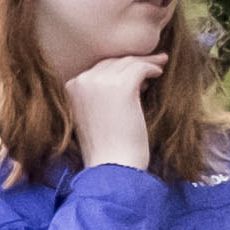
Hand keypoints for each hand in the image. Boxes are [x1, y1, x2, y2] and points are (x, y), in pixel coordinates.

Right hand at [59, 52, 163, 172]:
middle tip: (152, 62)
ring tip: (159, 66)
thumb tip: (124, 78)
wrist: (111, 168)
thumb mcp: (92, 117)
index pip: (97, 70)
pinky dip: (151, 67)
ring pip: (127, 62)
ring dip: (145, 63)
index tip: (133, 74)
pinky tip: (158, 73)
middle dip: (132, 62)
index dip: (116, 70)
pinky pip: (140, 68)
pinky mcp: (121, 86)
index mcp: (70, 89)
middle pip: (112, 62)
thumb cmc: (106, 150)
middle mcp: (82, 81)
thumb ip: (98, 97)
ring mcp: (100, 82)